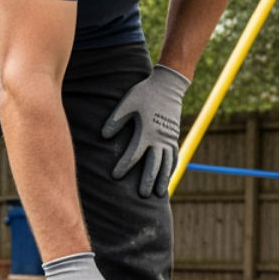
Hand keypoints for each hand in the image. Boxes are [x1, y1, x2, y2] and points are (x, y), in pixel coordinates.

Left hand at [101, 64, 189, 197]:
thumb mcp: (126, 103)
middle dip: (148, 180)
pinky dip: (172, 167)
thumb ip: (115, 120)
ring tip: (160, 194)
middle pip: (154, 164)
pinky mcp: (174, 136)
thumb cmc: (144, 93)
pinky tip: (169, 177)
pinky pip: (175, 156)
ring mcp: (168, 138)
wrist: (168, 84)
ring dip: (164, 178)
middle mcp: (159, 138)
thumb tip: (103, 136)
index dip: (124, 166)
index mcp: (146, 131)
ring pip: (167, 163)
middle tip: (142, 195)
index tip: (116, 176)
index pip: (134, 154)